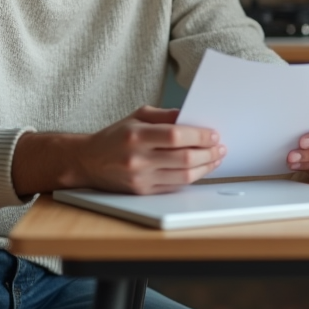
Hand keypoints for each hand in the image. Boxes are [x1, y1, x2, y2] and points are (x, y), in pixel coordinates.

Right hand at [77, 106, 224, 194]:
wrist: (87, 161)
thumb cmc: (115, 136)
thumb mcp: (136, 117)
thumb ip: (165, 116)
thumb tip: (191, 116)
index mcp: (136, 135)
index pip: (176, 136)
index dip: (199, 135)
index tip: (213, 134)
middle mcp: (138, 158)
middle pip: (183, 158)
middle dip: (208, 152)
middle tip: (220, 147)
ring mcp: (140, 178)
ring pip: (183, 176)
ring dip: (205, 167)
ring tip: (215, 158)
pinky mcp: (142, 192)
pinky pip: (174, 186)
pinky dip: (191, 178)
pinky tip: (200, 169)